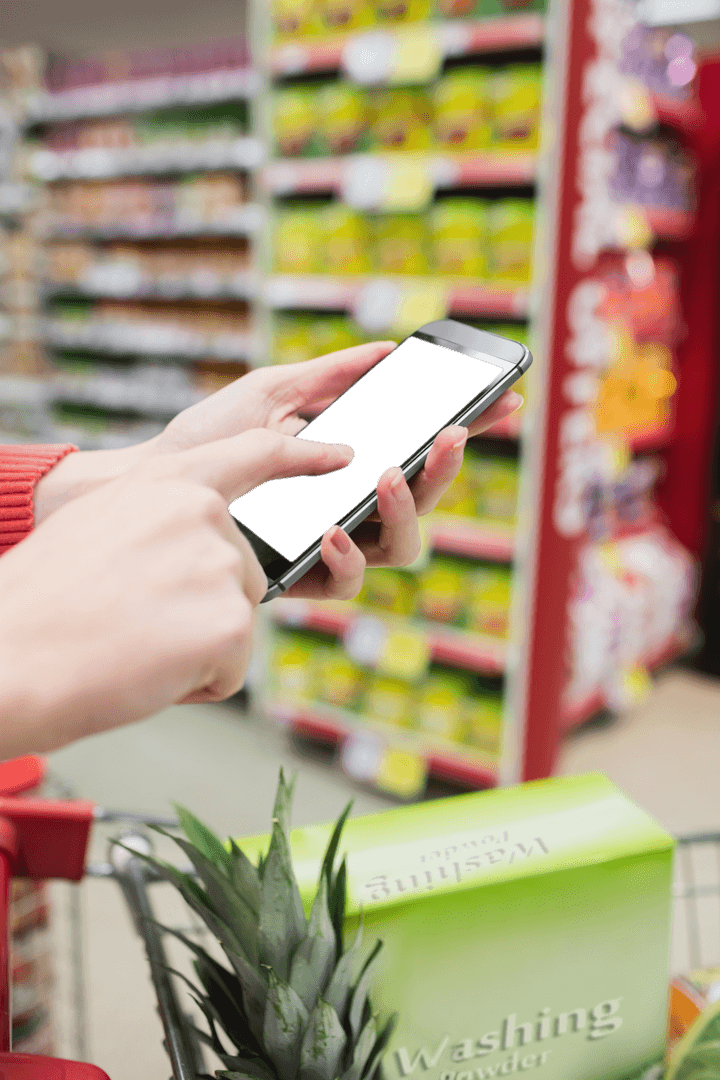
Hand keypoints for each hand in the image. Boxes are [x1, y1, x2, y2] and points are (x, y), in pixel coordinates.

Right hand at [0, 430, 352, 754]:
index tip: (340, 455)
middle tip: (134, 623)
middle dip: (202, 610)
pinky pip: (232, 668)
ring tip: (133, 645)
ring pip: (236, 623)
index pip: (253, 455)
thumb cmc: (37, 605)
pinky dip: (195, 684)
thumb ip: (159, 521)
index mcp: (167, 484)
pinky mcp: (232, 621)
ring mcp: (222, 564)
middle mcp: (203, 513)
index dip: (301, 456)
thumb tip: (197, 542)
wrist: (8, 658)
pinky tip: (147, 671)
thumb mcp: (98, 528)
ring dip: (194, 648)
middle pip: (243, 573)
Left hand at [35, 343, 522, 600]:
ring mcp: (333, 543)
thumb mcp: (270, 392)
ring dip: (408, 510)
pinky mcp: (304, 578)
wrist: (154, 482)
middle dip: (448, 466)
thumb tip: (386, 351)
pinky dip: (348, 556)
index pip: (424, 447)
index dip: (469, 429)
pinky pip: (348, 581)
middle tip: (451, 433)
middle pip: (426, 497)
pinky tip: (332, 530)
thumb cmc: (211, 438)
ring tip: (389, 475)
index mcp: (354, 460)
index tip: (508, 400)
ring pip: (403, 546)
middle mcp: (354, 505)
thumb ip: (329, 377)